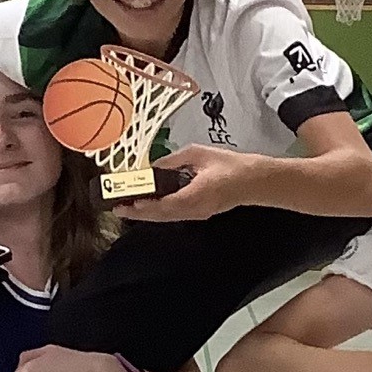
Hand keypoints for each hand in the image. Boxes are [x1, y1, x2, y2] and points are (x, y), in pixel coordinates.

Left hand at [120, 145, 254, 222]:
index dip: (146, 206)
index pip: (166, 204)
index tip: (128, 203)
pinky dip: (158, 212)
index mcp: (197, 193)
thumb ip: (174, 160)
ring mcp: (197, 214)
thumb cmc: (229, 165)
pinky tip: (148, 206)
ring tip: (128, 208)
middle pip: (162, 215)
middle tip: (118, 209)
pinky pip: (174, 215)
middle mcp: (195, 209)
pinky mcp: (198, 214)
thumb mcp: (198, 154)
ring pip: (166, 218)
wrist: (253, 181)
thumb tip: (153, 166)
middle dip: (139, 213)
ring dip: (147, 214)